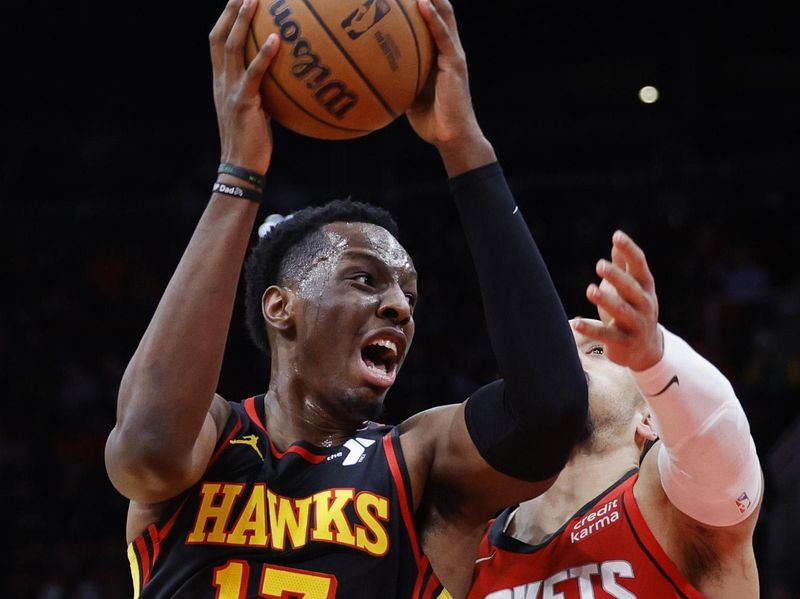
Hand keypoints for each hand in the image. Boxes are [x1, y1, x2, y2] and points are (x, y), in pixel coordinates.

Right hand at [210, 0, 278, 174]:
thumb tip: (282, 81)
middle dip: (230, 11)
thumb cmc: (253, 142)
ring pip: (231, 47)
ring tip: (255, 1)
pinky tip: (278, 40)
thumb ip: (261, 92)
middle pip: (219, 37)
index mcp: (220, 83)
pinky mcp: (243, 102)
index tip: (237, 1)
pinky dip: (264, 55)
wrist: (241, 166)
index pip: (217, 44)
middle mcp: (220, 82)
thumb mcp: (255, 112)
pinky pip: (254, 73)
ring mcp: (229, 90)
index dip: (225, 20)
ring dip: (242, 22)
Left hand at [407, 0, 493, 173]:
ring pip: (444, 16)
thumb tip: (371, 72)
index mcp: (438, 55)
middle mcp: (448, 49)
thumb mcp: (408, 95)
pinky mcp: (455, 63)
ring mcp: (453, 55)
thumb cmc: (430, 121)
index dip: (419, 3)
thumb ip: (398, 78)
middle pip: (439, 11)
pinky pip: (443, 36)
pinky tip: (422, 3)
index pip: (430, 21)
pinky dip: (433, 19)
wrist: (450, 136)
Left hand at [573, 231, 663, 371]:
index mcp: (646, 287)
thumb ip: (625, 265)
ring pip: (621, 311)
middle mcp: (644, 304)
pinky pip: (605, 335)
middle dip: (617, 276)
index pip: (639, 266)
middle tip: (600, 264)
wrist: (646, 350)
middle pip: (631, 288)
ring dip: (606, 300)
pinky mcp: (623, 342)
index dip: (629, 250)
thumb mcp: (633, 287)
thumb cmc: (634, 309)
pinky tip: (576, 322)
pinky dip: (590, 329)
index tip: (617, 236)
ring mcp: (636, 324)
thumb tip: (616, 238)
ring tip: (590, 290)